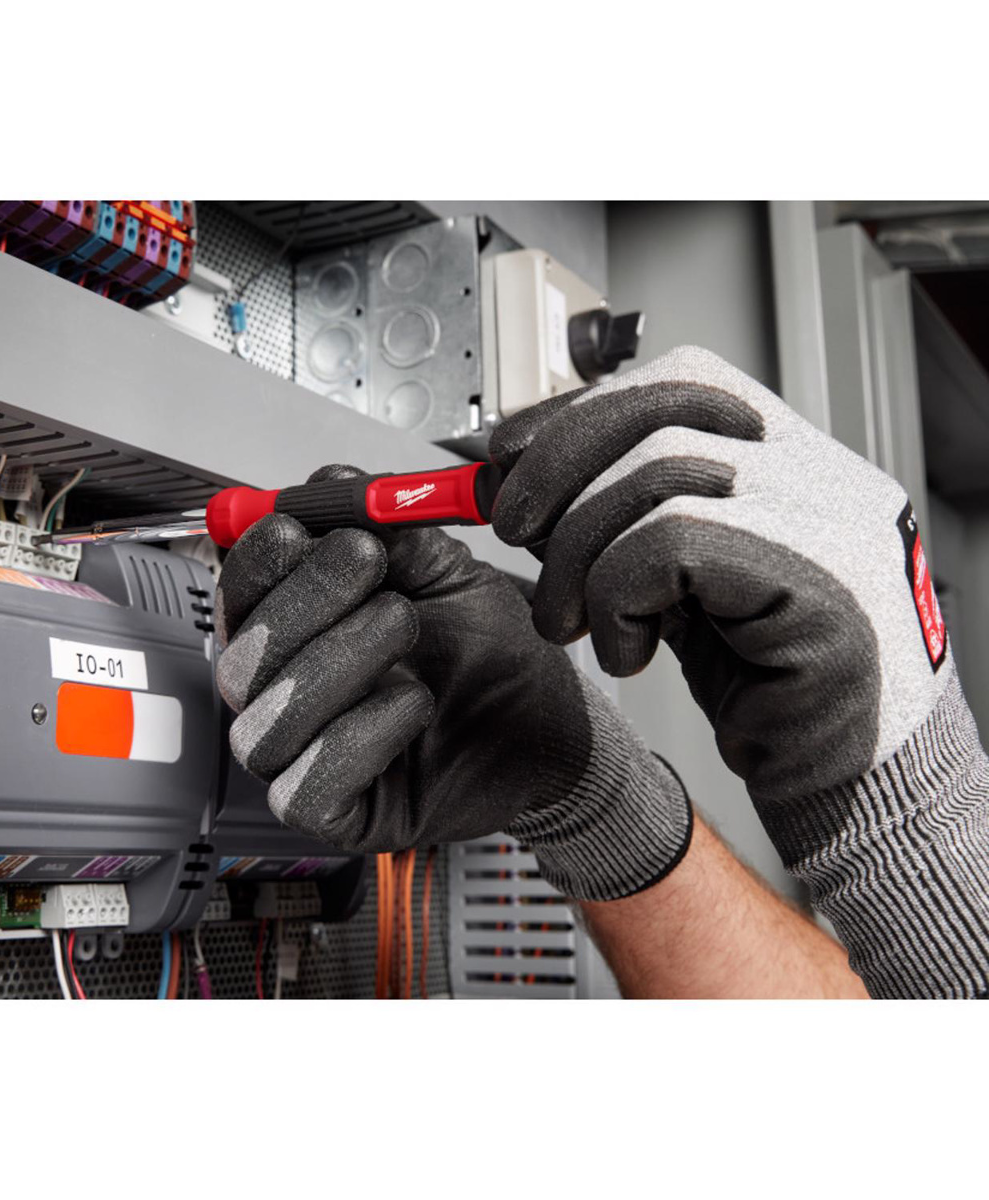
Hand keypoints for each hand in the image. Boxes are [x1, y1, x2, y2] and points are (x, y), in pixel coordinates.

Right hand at [215, 466, 690, 900]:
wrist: (551, 725)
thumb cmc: (493, 655)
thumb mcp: (448, 576)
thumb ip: (393, 530)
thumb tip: (335, 481)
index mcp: (301, 630)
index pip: (240, 595)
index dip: (259, 559)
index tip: (301, 527)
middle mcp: (287, 693)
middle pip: (241, 655)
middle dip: (303, 599)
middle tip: (368, 560)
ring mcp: (304, 757)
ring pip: (262, 725)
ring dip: (333, 662)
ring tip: (403, 625)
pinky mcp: (334, 812)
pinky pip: (303, 788)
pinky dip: (354, 738)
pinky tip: (411, 701)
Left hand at [490, 344, 952, 807]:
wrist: (842, 770)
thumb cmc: (762, 680)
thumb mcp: (671, 582)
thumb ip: (614, 525)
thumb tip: (513, 484)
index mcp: (781, 459)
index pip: (669, 385)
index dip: (574, 414)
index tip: (509, 459)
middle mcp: (812, 470)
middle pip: (659, 408)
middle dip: (556, 465)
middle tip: (514, 529)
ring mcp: (822, 518)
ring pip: (657, 473)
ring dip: (576, 553)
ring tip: (568, 620)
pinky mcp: (812, 580)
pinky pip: (672, 545)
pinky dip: (616, 599)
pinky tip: (627, 651)